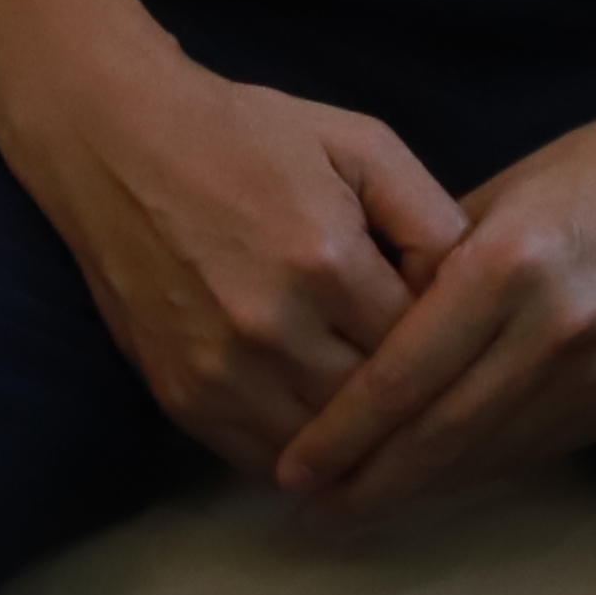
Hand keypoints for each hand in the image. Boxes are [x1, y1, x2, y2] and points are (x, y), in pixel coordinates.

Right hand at [0, 46, 467, 480]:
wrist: (116, 140)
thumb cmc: (248, 134)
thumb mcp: (358, 144)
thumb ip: (430, 214)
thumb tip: (479, 291)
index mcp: (327, 262)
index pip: (425, 350)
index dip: (452, 351)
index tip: (463, 347)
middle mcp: (273, 328)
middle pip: (379, 409)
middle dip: (412, 403)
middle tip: (436, 395)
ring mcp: (221, 371)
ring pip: (325, 449)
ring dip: (360, 441)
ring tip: (388, 424)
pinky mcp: (181, 396)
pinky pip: (261, 460)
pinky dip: (301, 458)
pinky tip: (325, 435)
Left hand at [270, 77, 595, 528]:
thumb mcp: (503, 192)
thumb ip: (436, 261)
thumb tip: (372, 318)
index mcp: (508, 266)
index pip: (407, 371)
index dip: (345, 430)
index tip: (294, 466)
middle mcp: (552, 332)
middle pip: (443, 432)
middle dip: (370, 480)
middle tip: (308, 511)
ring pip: (490, 452)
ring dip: (420, 487)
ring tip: (356, 507)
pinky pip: (537, 447)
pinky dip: (480, 467)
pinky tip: (437, 479)